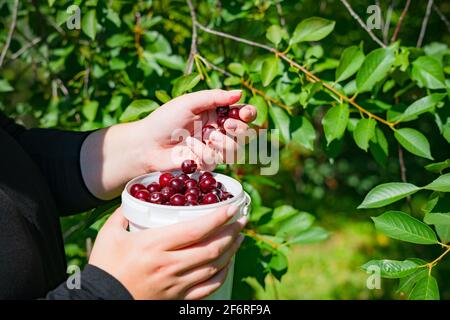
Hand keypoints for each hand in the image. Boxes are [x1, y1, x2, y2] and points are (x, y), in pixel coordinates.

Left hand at [81, 89, 256, 198]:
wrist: (147, 144)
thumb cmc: (165, 120)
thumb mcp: (189, 102)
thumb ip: (215, 97)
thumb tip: (240, 93)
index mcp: (216, 112)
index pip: (242, 113)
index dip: (248, 113)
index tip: (245, 112)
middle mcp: (218, 130)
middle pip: (245, 133)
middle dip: (240, 129)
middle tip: (226, 125)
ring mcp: (213, 148)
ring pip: (235, 149)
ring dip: (223, 143)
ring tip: (208, 138)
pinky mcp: (206, 163)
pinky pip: (216, 160)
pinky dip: (203, 153)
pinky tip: (190, 149)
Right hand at [88, 205, 246, 299]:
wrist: (99, 300)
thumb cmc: (105, 267)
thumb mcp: (110, 235)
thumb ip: (125, 213)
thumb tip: (137, 198)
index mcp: (155, 245)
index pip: (196, 229)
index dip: (218, 217)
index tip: (232, 207)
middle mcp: (170, 265)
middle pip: (212, 248)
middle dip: (232, 232)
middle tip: (241, 220)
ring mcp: (176, 284)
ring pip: (214, 266)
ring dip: (231, 250)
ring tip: (239, 237)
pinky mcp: (177, 298)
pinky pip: (208, 287)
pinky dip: (222, 273)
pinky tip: (226, 263)